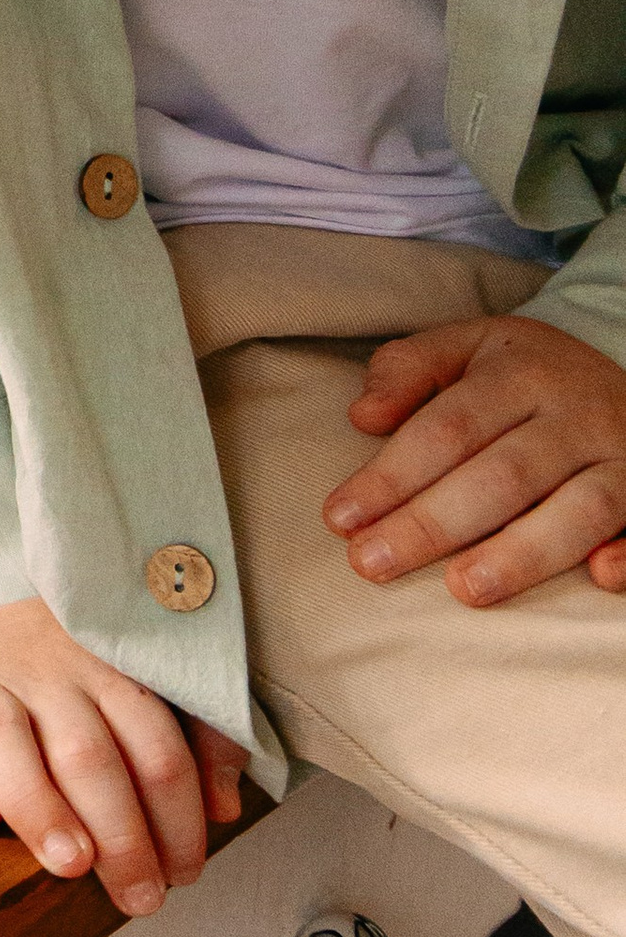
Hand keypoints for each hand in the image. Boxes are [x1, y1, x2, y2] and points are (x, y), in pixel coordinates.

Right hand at [0, 594, 247, 915]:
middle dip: (120, 832)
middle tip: (140, 897)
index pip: (154, 745)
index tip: (184, 873)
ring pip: (3, 741)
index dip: (177, 816)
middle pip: (87, 753)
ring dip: (41, 807)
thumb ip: (191, 738)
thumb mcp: (132, 674)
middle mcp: (42, 671)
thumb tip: (227, 810)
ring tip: (71, 865)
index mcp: (105, 668)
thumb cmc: (58, 652)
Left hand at [327, 313, 625, 603]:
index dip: (391, 475)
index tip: (340, 517)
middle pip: (502, 475)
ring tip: (463, 589)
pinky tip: (599, 576)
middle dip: (432, 523)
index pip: (448, 428)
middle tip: (372, 562)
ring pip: (579, 509)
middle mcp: (579, 415)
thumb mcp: (469, 347)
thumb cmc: (527, 377)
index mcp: (523, 373)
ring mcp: (625, 459)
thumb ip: (410, 368)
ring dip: (521, 553)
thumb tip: (364, 416)